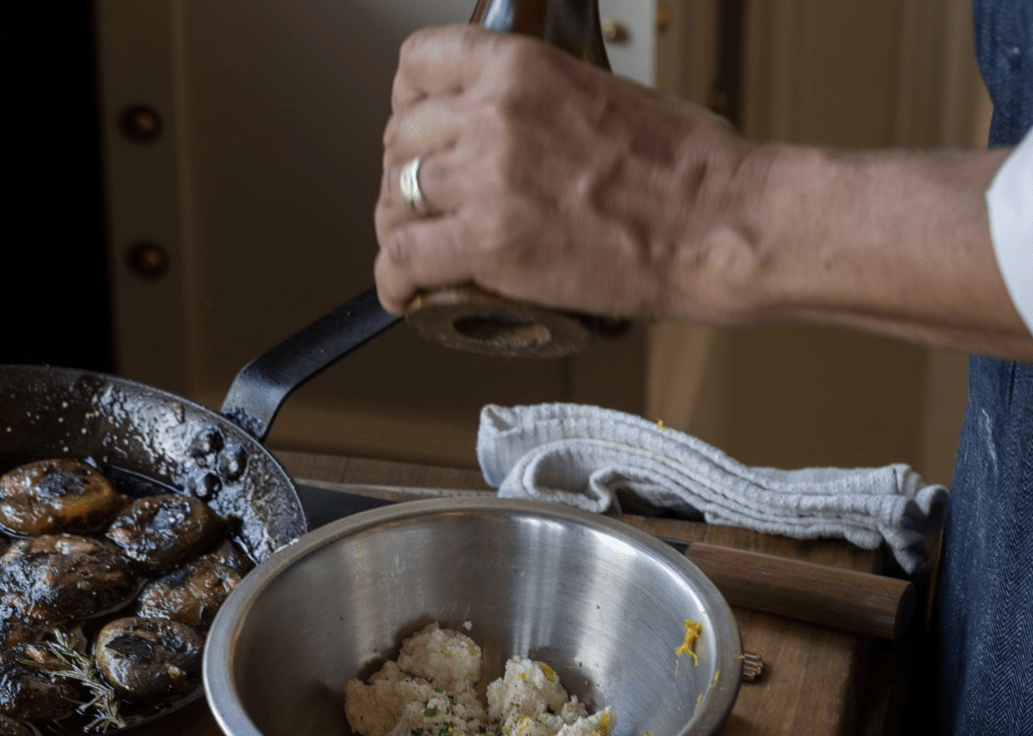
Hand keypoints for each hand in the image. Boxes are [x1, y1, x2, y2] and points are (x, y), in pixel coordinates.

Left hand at [374, 25, 1030, 358]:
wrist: (718, 223)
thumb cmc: (685, 167)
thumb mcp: (601, 92)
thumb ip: (541, 105)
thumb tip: (519, 133)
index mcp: (519, 67)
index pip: (415, 66)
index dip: (407, 107)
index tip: (419, 136)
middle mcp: (492, 115)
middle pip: (399, 140)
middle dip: (404, 177)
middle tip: (424, 208)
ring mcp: (486, 181)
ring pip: (394, 202)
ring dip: (399, 232)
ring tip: (417, 255)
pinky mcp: (490, 246)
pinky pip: (403, 261)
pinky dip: (392, 282)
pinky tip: (402, 294)